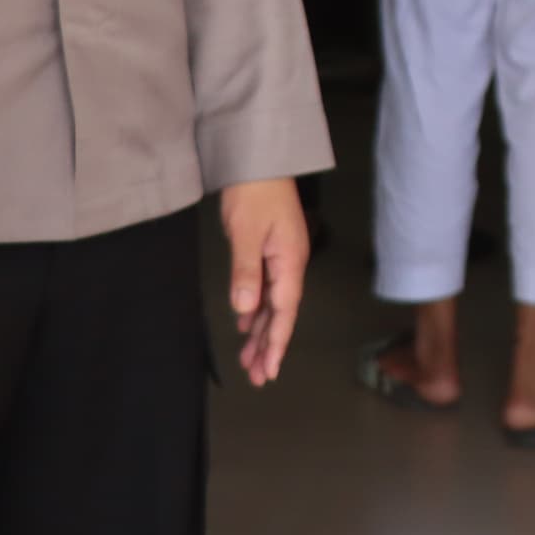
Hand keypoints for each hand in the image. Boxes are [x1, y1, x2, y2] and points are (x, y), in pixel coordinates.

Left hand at [220, 177, 309, 386]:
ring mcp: (280, 257)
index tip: (268, 370)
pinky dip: (255, 309)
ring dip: (260, 331)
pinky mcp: (269, 250)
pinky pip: (264, 288)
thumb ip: (246, 272)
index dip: (276, 342)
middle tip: (256, 376)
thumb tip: (244, 309)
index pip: (284, 310)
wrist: (258, 158)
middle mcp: (289, 263)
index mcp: (290, 261)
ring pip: (271, 303)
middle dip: (268, 345)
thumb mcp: (246, 232)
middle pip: (280, 312)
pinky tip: (245, 323)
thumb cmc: (255, 191)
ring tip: (249, 360)